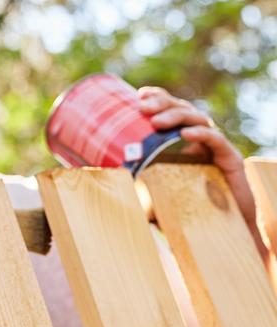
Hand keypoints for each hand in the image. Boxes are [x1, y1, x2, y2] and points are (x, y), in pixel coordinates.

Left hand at [139, 86, 265, 256]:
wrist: (224, 230)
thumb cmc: (185, 208)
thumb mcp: (152, 194)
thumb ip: (132, 186)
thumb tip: (96, 182)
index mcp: (180, 139)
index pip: (169, 109)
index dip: (157, 97)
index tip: (138, 95)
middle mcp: (198, 138)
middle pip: (181, 109)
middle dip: (162, 103)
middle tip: (142, 107)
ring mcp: (214, 147)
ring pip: (198, 119)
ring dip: (176, 116)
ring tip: (156, 121)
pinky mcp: (229, 159)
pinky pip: (216, 140)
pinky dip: (201, 134)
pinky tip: (186, 134)